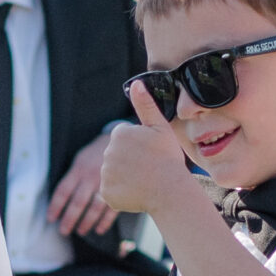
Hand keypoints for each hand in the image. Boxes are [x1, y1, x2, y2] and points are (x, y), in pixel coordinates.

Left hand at [47, 130, 119, 236]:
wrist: (122, 143)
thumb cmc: (97, 154)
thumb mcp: (81, 159)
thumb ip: (72, 176)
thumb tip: (60, 198)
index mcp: (79, 169)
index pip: (63, 191)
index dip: (55, 206)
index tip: (51, 218)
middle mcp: (91, 177)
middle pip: (77, 203)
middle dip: (69, 219)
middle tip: (63, 231)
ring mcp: (107, 184)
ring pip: (94, 208)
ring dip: (86, 222)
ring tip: (80, 231)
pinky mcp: (120, 189)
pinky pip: (112, 208)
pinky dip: (105, 221)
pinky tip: (99, 229)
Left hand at [98, 83, 192, 217]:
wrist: (169, 191)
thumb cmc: (168, 158)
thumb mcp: (160, 127)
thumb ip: (146, 105)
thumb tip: (136, 83)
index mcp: (119, 133)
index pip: (125, 137)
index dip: (139, 145)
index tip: (151, 152)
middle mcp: (107, 151)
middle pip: (118, 154)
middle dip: (130, 160)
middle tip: (149, 167)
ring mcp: (105, 173)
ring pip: (115, 172)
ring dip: (126, 176)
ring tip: (145, 180)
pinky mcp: (106, 192)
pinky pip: (112, 190)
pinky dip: (122, 193)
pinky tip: (137, 192)